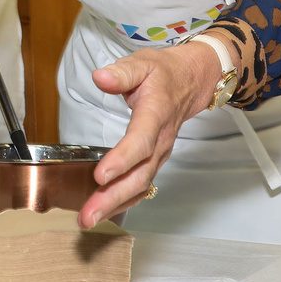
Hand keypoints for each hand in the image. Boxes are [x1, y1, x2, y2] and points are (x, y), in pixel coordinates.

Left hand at [77, 41, 223, 227]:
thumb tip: (100, 77)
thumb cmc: (163, 72)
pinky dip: (124, 200)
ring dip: (115, 204)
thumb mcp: (143, 62)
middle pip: (139, 175)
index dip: (122, 160)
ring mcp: (160, 153)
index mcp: (155, 114)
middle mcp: (160, 140)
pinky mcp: (155, 159)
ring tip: (88, 219)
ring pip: (140, 184)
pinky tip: (104, 211)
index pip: (140, 141)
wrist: (193, 80)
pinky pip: (141, 185)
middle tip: (87, 215)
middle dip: (113, 197)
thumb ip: (122, 72)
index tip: (100, 176)